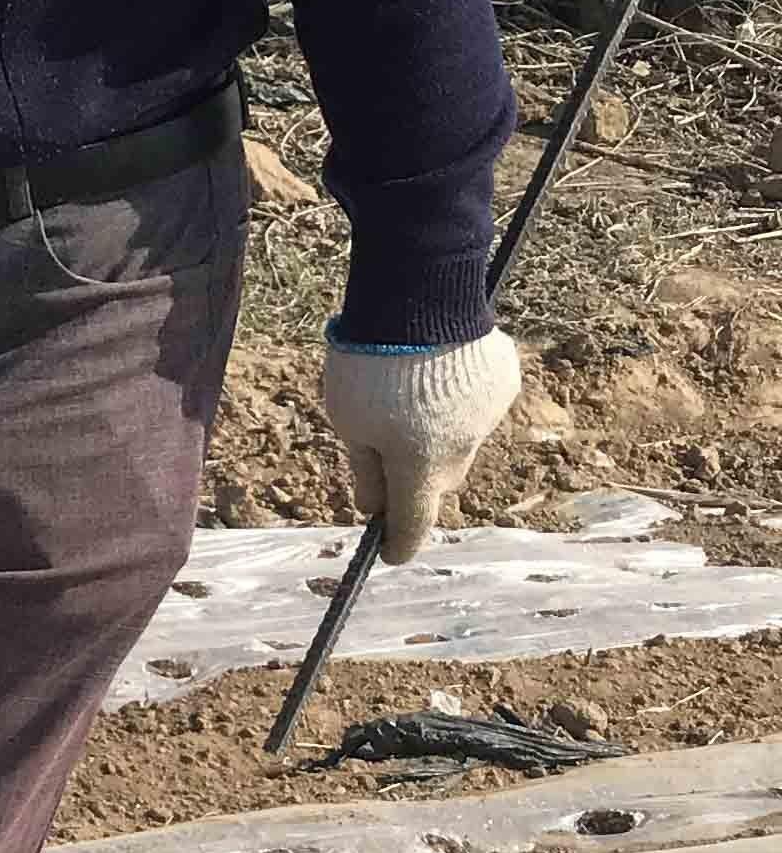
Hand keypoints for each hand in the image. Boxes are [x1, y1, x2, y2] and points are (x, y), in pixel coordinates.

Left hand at [320, 328, 521, 564]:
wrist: (420, 298)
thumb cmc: (369, 365)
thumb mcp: (348, 422)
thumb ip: (364, 469)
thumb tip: (372, 508)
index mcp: (421, 465)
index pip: (414, 521)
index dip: (400, 543)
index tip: (390, 555)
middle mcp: (464, 449)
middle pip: (438, 480)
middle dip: (415, 476)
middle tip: (385, 451)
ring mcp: (489, 416)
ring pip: (460, 440)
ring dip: (437, 432)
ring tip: (408, 393)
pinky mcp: (504, 384)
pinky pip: (477, 405)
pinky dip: (458, 401)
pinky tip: (437, 371)